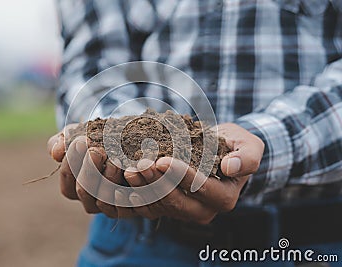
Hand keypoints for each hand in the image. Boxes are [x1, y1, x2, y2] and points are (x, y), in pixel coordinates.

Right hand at [47, 125, 135, 217]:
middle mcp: (88, 199)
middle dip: (89, 168)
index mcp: (71, 185)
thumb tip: (56, 153)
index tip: (82, 140)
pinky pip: (125, 204)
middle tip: (97, 151)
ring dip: (109, 177)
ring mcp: (107, 205)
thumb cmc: (92, 138)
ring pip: (104, 198)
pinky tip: (130, 171)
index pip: (67, 174)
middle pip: (84, 189)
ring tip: (115, 158)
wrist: (122, 141)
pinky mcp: (127, 206)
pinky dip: (127, 188)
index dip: (72, 158)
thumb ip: (61, 142)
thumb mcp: (75, 135)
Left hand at [122, 123, 263, 223]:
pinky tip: (124, 183)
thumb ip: (246, 158)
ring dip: (142, 189)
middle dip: (156, 183)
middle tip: (140, 165)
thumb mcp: (250, 147)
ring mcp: (183, 211)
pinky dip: (135, 196)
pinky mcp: (168, 207)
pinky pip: (149, 207)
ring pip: (159, 205)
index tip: (163, 161)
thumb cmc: (236, 148)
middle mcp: (203, 210)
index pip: (200, 189)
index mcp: (224, 197)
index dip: (181, 176)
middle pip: (175, 202)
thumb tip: (230, 168)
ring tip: (128, 170)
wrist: (222, 152)